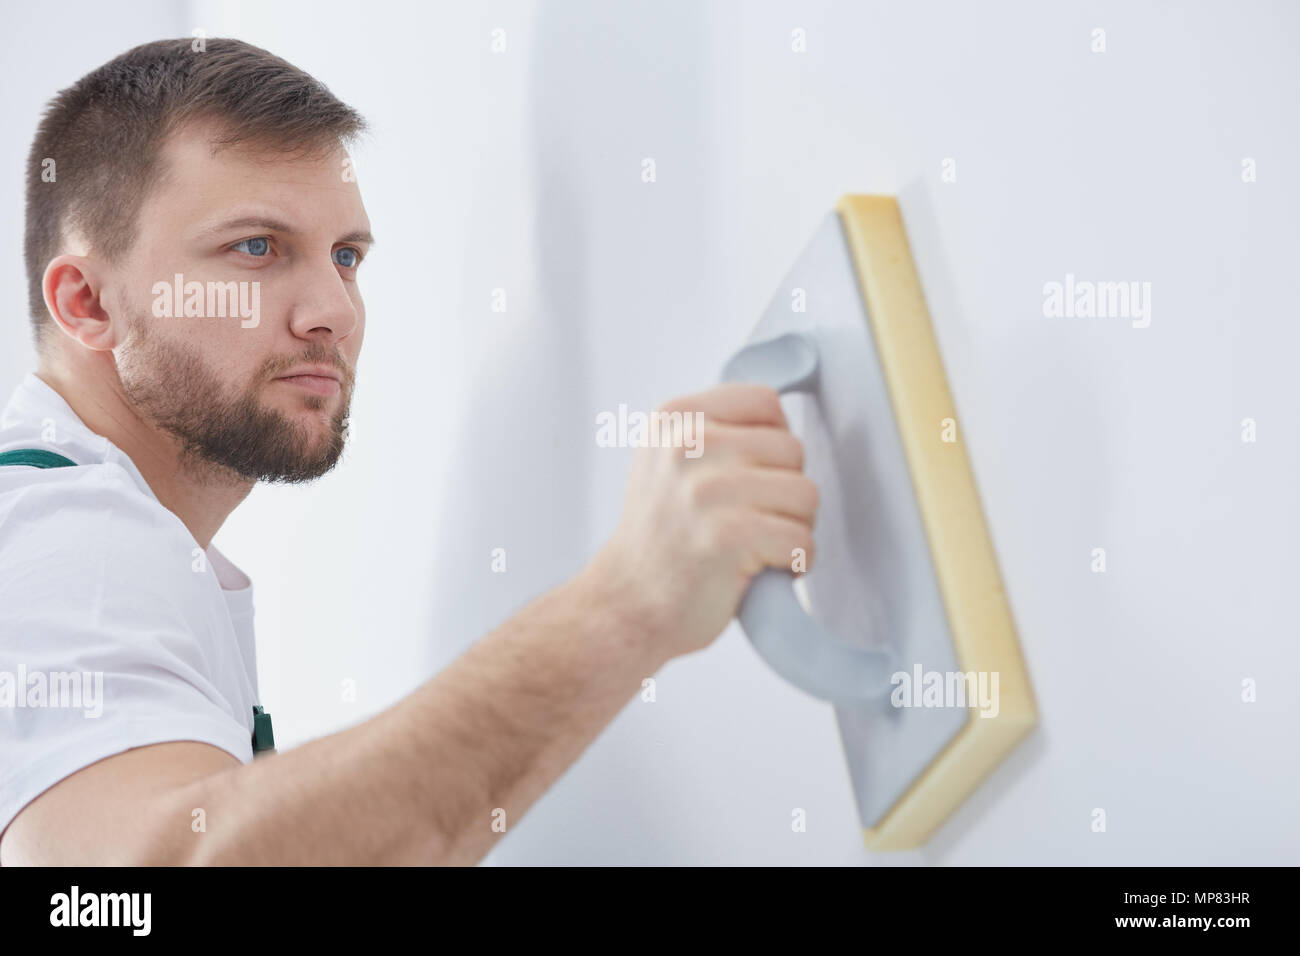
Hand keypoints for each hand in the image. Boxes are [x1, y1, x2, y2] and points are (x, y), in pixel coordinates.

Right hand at [583, 383, 817, 660]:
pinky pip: (802, 540)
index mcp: (674, 418)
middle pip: (792, 450)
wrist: (626, 605)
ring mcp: (707, 490)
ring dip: (791, 529)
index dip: (770, 446)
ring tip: (750, 546)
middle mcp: (687, 445)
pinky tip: (756, 571)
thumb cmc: (662, 538)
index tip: (744, 479)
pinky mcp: (730, 537)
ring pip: (805, 495)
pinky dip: (792, 564)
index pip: (765, 403)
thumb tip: (784, 420)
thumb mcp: (668, 461)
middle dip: (783, 493)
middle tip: (743, 522)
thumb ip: (717, 430)